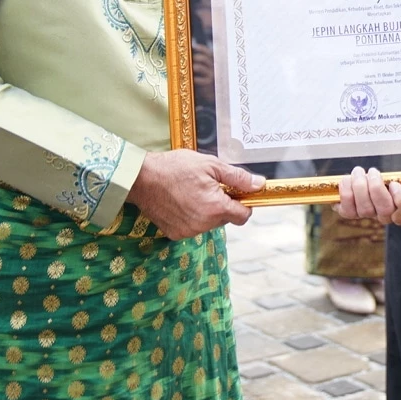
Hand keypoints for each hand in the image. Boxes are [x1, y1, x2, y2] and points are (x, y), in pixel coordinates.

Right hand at [129, 149, 265, 239]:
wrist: (141, 178)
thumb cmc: (175, 168)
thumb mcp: (211, 165)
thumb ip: (238, 178)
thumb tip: (259, 185)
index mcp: (215, 208)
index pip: (243, 216)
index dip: (244, 203)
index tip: (237, 192)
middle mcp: (203, 225)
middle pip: (226, 219)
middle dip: (223, 204)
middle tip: (210, 186)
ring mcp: (188, 231)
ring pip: (209, 224)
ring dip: (207, 211)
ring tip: (193, 192)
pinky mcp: (175, 234)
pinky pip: (193, 227)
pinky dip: (192, 216)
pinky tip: (181, 201)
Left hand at [337, 166, 400, 224]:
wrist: (368, 182)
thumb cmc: (387, 179)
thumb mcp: (400, 177)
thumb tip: (395, 181)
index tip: (394, 183)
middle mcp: (388, 215)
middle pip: (385, 209)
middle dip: (376, 188)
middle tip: (373, 171)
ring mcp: (370, 216)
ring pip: (366, 209)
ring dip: (359, 187)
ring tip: (359, 171)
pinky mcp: (352, 214)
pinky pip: (348, 210)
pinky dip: (345, 193)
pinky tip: (347, 180)